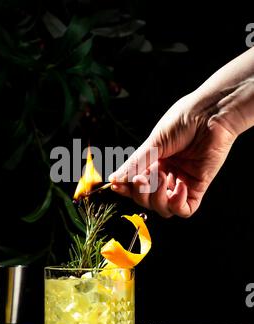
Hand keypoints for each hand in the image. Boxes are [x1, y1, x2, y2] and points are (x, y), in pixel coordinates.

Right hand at [109, 92, 237, 217]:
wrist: (210, 114)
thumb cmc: (183, 121)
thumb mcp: (154, 143)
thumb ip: (135, 164)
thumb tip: (114, 178)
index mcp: (153, 162)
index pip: (136, 185)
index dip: (126, 189)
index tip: (117, 186)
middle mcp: (166, 174)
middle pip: (147, 200)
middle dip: (141, 193)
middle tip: (141, 179)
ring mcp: (182, 181)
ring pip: (164, 208)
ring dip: (158, 197)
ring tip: (162, 177)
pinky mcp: (198, 186)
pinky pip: (185, 210)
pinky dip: (178, 203)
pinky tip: (179, 186)